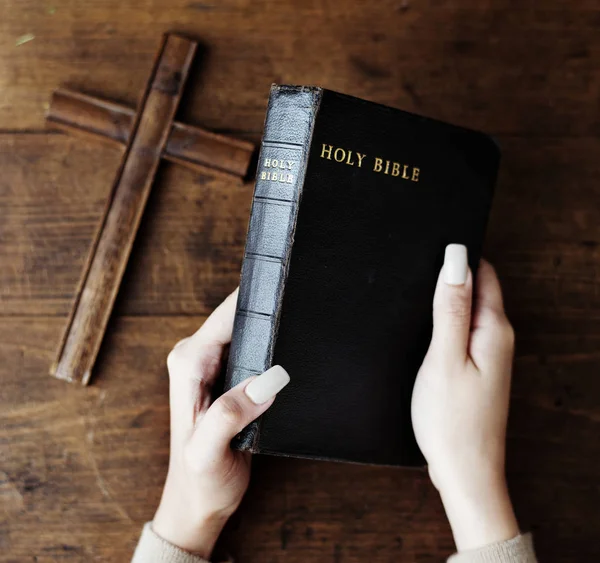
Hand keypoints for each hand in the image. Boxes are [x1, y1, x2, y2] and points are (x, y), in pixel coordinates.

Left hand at [152, 289, 289, 557]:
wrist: (197, 503)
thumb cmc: (199, 482)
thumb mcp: (208, 452)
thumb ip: (230, 414)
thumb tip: (267, 380)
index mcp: (188, 364)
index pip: (226, 316)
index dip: (257, 303)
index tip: (288, 298)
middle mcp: (196, 358)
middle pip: (238, 316)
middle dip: (268, 315)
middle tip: (302, 318)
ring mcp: (211, 366)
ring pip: (247, 330)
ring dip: (271, 331)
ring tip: (299, 335)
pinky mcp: (227, 377)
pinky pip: (252, 349)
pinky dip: (270, 349)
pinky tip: (288, 355)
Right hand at [411, 245, 518, 551]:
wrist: (464, 471)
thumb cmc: (451, 419)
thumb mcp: (443, 357)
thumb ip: (450, 308)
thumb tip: (455, 259)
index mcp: (493, 328)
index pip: (483, 272)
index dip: (458, 256)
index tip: (429, 247)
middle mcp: (497, 337)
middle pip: (477, 288)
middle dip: (450, 274)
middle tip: (414, 271)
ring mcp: (489, 354)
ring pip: (468, 309)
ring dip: (446, 298)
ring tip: (415, 296)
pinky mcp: (477, 368)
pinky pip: (463, 330)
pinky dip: (445, 322)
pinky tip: (425, 329)